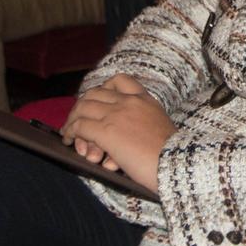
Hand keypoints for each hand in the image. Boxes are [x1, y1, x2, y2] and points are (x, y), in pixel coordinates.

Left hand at [59, 78, 171, 193]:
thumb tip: (120, 142)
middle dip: (81, 106)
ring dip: (72, 120)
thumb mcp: (161, 132)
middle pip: (94, 93)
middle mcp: (129, 102)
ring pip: (83, 108)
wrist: (177, 165)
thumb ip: (142, 128)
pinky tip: (69, 139)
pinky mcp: (106, 131)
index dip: (102, 89)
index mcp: (146, 100)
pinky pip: (80, 126)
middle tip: (75, 120)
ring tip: (68, 133)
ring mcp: (116, 115)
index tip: (96, 101)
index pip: (119, 81)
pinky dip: (71, 132)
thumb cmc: (172, 157)